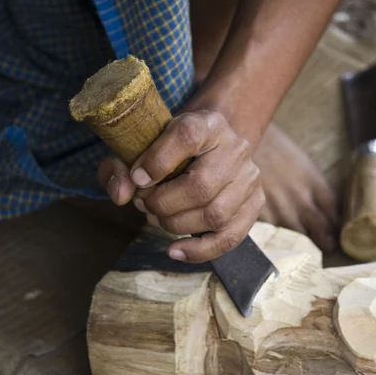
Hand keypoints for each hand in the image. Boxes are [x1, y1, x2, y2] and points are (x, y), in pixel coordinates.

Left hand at [98, 110, 264, 262]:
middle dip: (163, 204)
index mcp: (207, 123)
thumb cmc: (169, 150)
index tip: (137, 179)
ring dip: (177, 225)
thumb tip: (121, 195)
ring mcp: (249, 177)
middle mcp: (235, 148)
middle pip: (201, 186)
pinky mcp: (254, 203)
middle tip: (144, 204)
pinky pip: (230, 237)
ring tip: (157, 218)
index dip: (157, 161)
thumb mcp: (140, 147)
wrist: (209, 147)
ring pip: (215, 214)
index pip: (187, 136)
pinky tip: (175, 251)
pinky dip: (200, 251)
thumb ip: (120, 166)